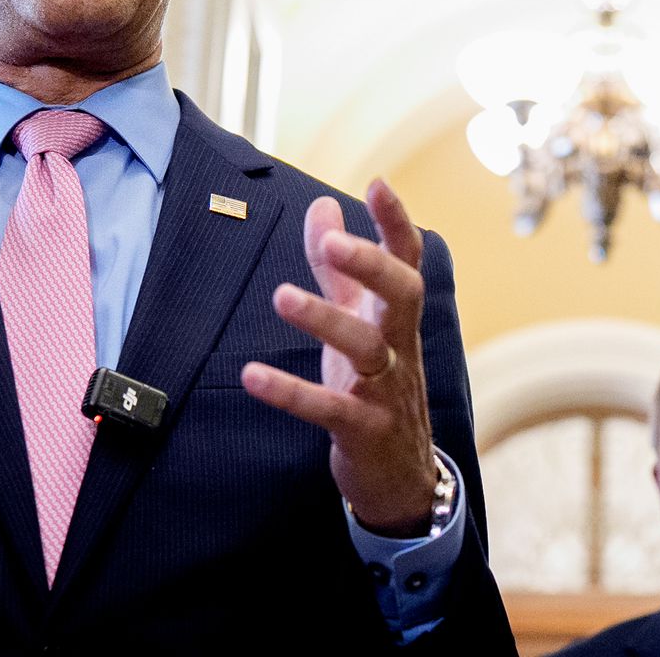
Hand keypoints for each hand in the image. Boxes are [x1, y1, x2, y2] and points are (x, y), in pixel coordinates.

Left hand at [242, 179, 437, 536]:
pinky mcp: (363, 430)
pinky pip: (330, 408)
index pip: (406, 261)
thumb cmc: (375, 387)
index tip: (379, 183)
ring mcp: (385, 390)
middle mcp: (399, 347)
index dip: (395, 223)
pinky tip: (252, 376)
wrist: (401, 477)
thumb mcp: (357, 321)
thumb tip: (323, 204)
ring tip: (281, 297)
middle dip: (372, 266)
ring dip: (326, 321)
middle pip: (401, 296)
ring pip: (367, 349)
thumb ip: (337, 268)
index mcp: (396, 317)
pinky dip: (292, 393)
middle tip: (336, 243)